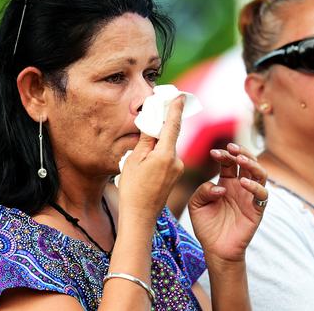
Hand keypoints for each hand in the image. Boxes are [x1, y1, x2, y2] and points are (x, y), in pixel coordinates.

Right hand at [116, 96, 184, 223]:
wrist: (140, 216)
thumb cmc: (133, 189)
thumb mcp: (133, 160)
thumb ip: (145, 140)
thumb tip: (153, 123)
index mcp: (165, 155)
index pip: (172, 125)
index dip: (175, 109)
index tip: (180, 96)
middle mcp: (176, 160)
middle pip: (169, 135)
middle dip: (162, 125)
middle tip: (154, 112)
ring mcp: (178, 168)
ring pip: (167, 147)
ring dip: (157, 143)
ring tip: (141, 152)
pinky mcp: (175, 175)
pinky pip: (167, 157)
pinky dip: (159, 153)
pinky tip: (146, 162)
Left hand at [188, 143, 267, 263]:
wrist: (215, 250)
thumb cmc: (206, 226)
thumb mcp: (196, 205)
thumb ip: (203, 191)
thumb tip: (220, 187)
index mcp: (226, 182)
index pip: (229, 161)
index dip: (223, 154)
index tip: (213, 152)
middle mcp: (240, 187)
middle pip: (248, 162)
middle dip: (241, 151)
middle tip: (230, 148)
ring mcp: (250, 197)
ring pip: (260, 173)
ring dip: (252, 163)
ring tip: (240, 159)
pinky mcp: (256, 210)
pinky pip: (262, 194)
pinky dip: (255, 186)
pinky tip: (242, 182)